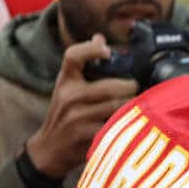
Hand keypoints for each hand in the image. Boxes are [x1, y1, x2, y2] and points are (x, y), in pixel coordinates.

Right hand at [25, 35, 137, 178]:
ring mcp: (77, 117)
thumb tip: (100, 37)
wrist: (49, 149)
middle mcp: (69, 96)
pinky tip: (132, 124)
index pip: (73, 56)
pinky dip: (127, 124)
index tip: (108, 51)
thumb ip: (84, 64)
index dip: (91, 49)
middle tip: (138, 89)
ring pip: (117, 106)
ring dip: (133, 106)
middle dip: (130, 87)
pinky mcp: (85, 135)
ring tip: (139, 106)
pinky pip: (115, 126)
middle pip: (110, 86)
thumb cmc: (65, 113)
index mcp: (66, 80)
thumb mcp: (69, 87)